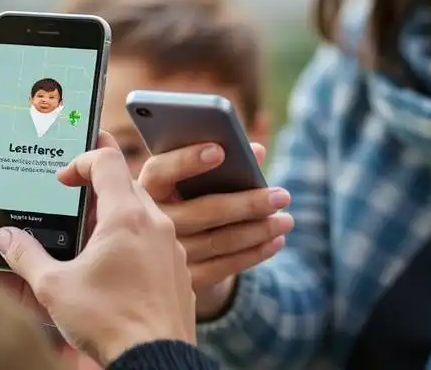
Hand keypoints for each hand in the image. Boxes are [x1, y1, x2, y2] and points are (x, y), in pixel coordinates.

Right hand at [0, 132, 194, 365]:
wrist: (154, 359)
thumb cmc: (107, 322)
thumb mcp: (54, 287)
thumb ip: (25, 256)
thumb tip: (5, 237)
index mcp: (125, 217)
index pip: (107, 159)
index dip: (81, 160)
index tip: (63, 180)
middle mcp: (156, 223)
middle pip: (128, 182)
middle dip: (99, 187)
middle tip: (75, 204)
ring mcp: (172, 247)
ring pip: (145, 211)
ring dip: (119, 214)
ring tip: (92, 238)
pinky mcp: (179, 270)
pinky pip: (158, 240)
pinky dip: (136, 240)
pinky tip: (116, 267)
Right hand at [138, 143, 293, 318]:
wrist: (165, 256)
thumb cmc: (185, 200)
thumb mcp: (190, 181)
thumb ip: (219, 162)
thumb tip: (256, 152)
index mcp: (144, 189)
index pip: (160, 170)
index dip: (187, 160)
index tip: (221, 150)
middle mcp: (149, 223)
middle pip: (202, 211)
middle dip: (247, 203)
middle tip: (283, 196)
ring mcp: (164, 255)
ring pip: (218, 241)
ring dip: (258, 230)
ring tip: (287, 220)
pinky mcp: (183, 280)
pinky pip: (224, 267)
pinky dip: (253, 253)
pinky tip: (275, 242)